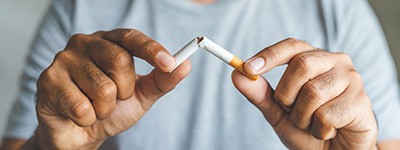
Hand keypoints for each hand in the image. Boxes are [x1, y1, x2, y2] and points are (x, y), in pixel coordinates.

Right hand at [33, 29, 190, 148]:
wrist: (80, 133)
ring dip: (105, 109)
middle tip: (115, 99)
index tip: (169, 63)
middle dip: (125, 90)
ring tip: (95, 107)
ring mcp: (63, 60)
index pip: (131, 37)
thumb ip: (162, 80)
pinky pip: (82, 107)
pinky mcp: (47, 81)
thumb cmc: (110, 108)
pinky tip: (79, 115)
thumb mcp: (141, 95)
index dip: (151, 49)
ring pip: (103, 88)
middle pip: (120, 60)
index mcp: (108, 42)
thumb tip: (186, 64)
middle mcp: (84, 43)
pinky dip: (88, 119)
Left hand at [232, 38, 376, 148]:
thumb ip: (259, 94)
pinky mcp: (361, 102)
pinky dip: (319, 129)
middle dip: (286, 94)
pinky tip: (328, 131)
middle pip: (301, 65)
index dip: (269, 55)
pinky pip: (327, 115)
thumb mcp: (278, 111)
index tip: (247, 67)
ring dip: (302, 117)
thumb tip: (236, 74)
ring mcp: (352, 80)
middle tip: (291, 111)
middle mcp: (336, 62)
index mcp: (315, 58)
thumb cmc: (308, 127)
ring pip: (313, 93)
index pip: (292, 46)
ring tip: (312, 124)